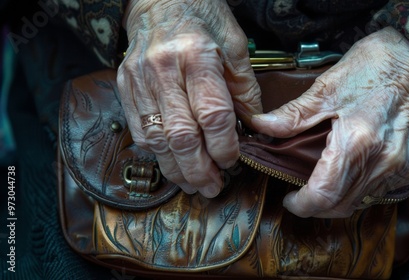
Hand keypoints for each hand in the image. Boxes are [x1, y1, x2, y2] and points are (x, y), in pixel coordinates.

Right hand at [117, 0, 261, 196]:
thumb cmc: (202, 19)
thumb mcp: (234, 46)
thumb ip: (244, 89)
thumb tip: (253, 128)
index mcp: (197, 56)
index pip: (212, 115)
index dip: (224, 147)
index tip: (232, 162)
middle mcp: (164, 70)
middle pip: (181, 135)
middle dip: (199, 170)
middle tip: (213, 188)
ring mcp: (139, 79)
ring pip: (156, 139)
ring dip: (176, 170)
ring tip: (193, 185)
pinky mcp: (124, 86)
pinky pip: (138, 130)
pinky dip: (156, 154)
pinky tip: (171, 164)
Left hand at [252, 27, 408, 217]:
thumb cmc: (371, 68)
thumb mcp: (326, 88)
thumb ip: (293, 115)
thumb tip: (261, 126)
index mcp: (356, 141)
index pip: (324, 194)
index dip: (302, 204)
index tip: (290, 199)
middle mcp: (381, 161)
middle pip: (341, 206)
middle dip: (316, 207)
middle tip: (301, 193)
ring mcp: (399, 167)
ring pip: (360, 203)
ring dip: (337, 200)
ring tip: (323, 182)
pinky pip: (378, 193)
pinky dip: (358, 191)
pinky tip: (348, 174)